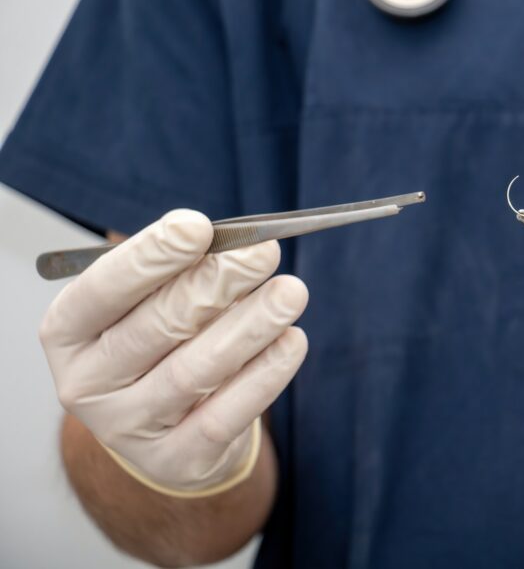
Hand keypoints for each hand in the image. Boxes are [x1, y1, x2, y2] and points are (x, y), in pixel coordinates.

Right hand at [40, 210, 307, 494]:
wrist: (168, 430)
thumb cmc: (162, 345)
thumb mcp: (154, 302)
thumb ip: (183, 271)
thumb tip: (235, 243)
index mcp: (67, 333)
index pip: (102, 290)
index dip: (150, 257)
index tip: (197, 227)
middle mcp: (86, 384)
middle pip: (156, 327)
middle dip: (217, 284)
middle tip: (265, 254)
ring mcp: (127, 429)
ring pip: (194, 371)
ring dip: (251, 326)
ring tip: (291, 293)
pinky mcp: (175, 461)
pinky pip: (226, 414)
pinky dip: (265, 374)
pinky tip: (292, 341)